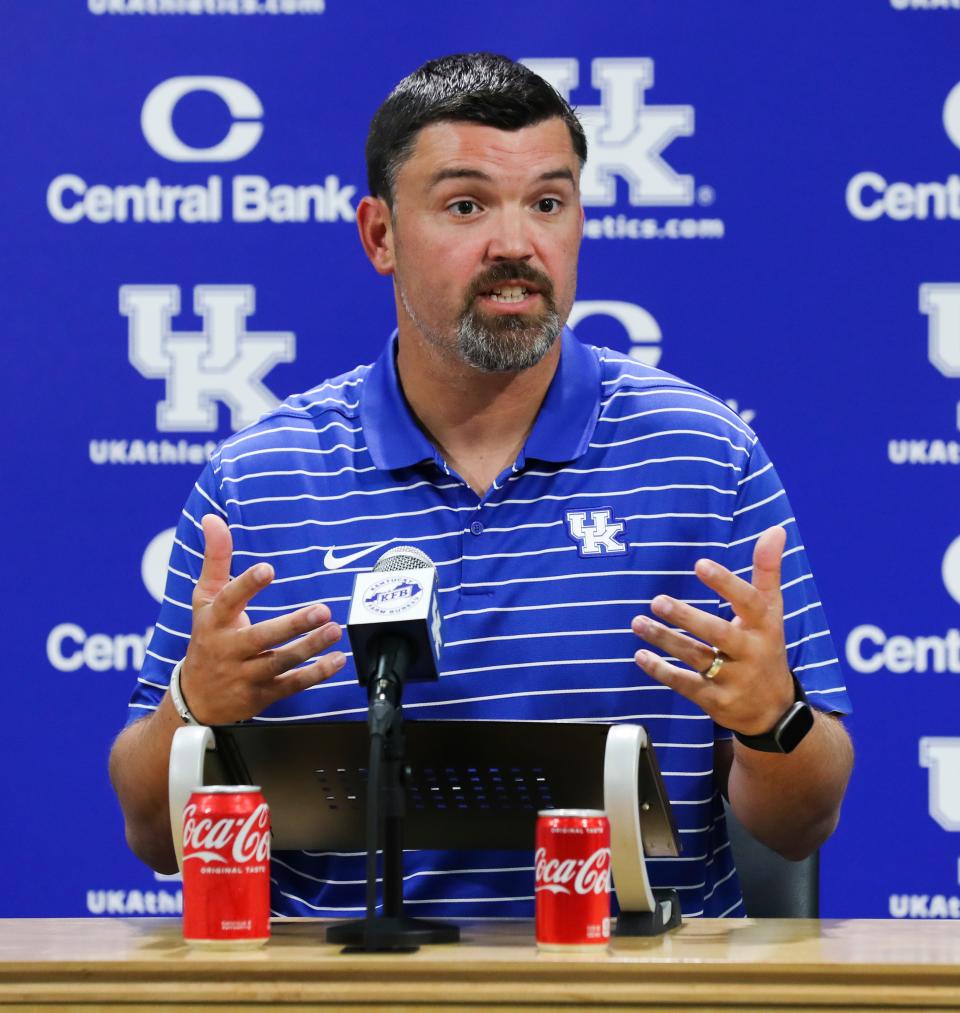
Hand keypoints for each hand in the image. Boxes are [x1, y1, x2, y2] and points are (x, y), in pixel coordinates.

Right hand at [178, 514, 345, 724]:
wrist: (195, 698)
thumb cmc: (207, 638)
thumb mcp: (205, 598)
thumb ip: (215, 558)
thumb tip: (212, 518)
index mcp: (215, 621)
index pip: (229, 600)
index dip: (247, 585)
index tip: (268, 569)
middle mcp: (229, 649)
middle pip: (261, 637)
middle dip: (292, 625)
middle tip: (322, 610)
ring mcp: (245, 675)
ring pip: (279, 662)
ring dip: (309, 647)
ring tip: (334, 631)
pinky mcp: (262, 694)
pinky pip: (291, 685)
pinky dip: (316, 674)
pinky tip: (337, 659)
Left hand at [631, 526, 794, 735]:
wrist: (773, 710)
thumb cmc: (765, 646)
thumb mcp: (771, 611)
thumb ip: (767, 570)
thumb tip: (776, 529)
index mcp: (764, 626)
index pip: (748, 602)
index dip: (725, 583)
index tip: (700, 564)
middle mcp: (750, 653)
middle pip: (718, 634)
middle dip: (687, 618)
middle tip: (657, 601)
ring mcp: (733, 679)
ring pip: (695, 658)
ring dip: (664, 639)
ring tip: (638, 623)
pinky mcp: (715, 700)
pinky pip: (684, 684)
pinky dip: (661, 670)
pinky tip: (641, 655)